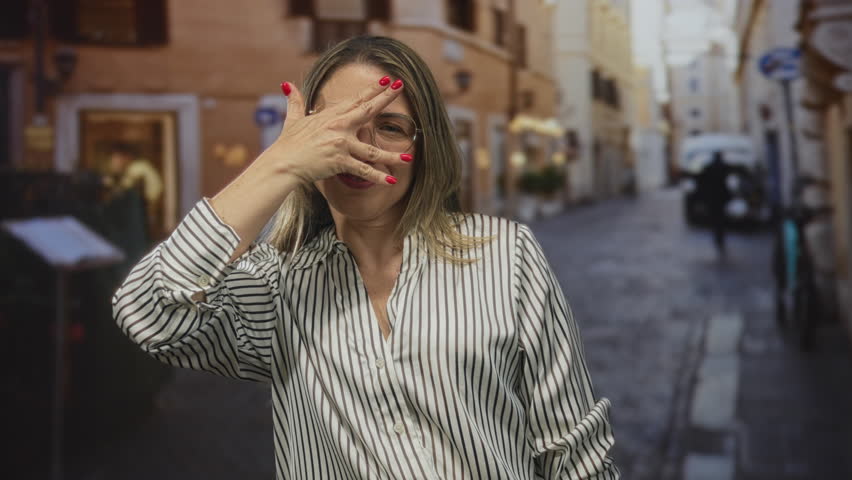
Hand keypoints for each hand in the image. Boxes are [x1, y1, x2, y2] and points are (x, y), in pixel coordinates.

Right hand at [265, 78, 410, 186]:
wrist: (283, 162)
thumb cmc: (288, 144)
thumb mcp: (292, 120)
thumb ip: (295, 102)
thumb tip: (287, 85)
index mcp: (331, 116)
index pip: (355, 99)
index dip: (372, 90)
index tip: (387, 81)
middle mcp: (339, 126)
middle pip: (367, 110)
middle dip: (385, 99)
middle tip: (400, 88)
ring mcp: (341, 144)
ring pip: (373, 151)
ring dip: (392, 155)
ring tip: (409, 157)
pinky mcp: (340, 161)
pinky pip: (363, 171)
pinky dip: (377, 177)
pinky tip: (390, 181)